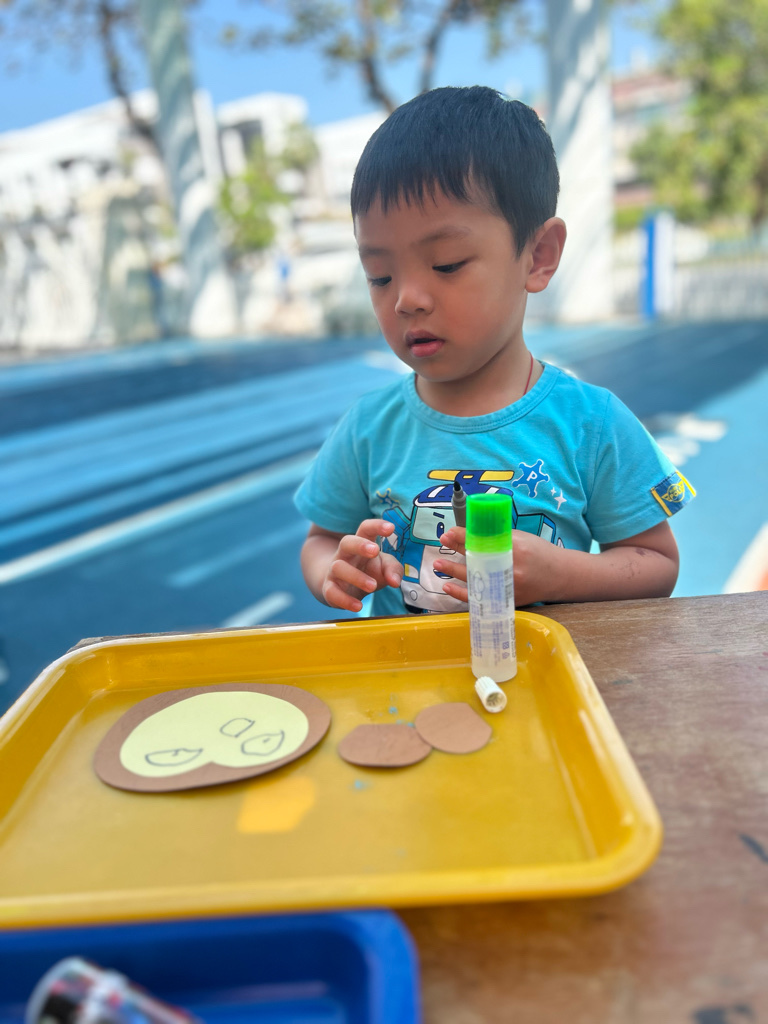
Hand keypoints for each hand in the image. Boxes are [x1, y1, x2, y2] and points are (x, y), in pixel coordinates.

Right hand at [322, 519, 402, 611]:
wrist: (338, 586)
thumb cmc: (366, 571)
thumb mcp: (382, 567)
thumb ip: (393, 570)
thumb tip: (395, 581)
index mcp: (361, 544)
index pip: (365, 529)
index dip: (377, 526)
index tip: (391, 528)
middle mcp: (345, 555)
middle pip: (346, 542)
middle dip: (360, 545)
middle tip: (375, 550)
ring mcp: (334, 571)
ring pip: (339, 568)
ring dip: (357, 577)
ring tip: (373, 586)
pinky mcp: (329, 589)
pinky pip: (332, 592)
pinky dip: (345, 600)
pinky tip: (358, 606)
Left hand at [439, 527, 558, 606]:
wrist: (560, 577)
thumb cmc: (540, 553)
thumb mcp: (521, 538)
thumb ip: (497, 537)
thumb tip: (469, 532)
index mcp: (514, 547)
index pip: (482, 540)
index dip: (462, 536)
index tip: (448, 533)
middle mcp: (510, 568)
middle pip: (476, 558)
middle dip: (455, 550)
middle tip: (441, 543)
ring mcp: (507, 587)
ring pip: (474, 579)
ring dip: (452, 571)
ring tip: (437, 564)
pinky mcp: (505, 601)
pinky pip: (479, 599)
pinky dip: (461, 594)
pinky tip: (448, 587)